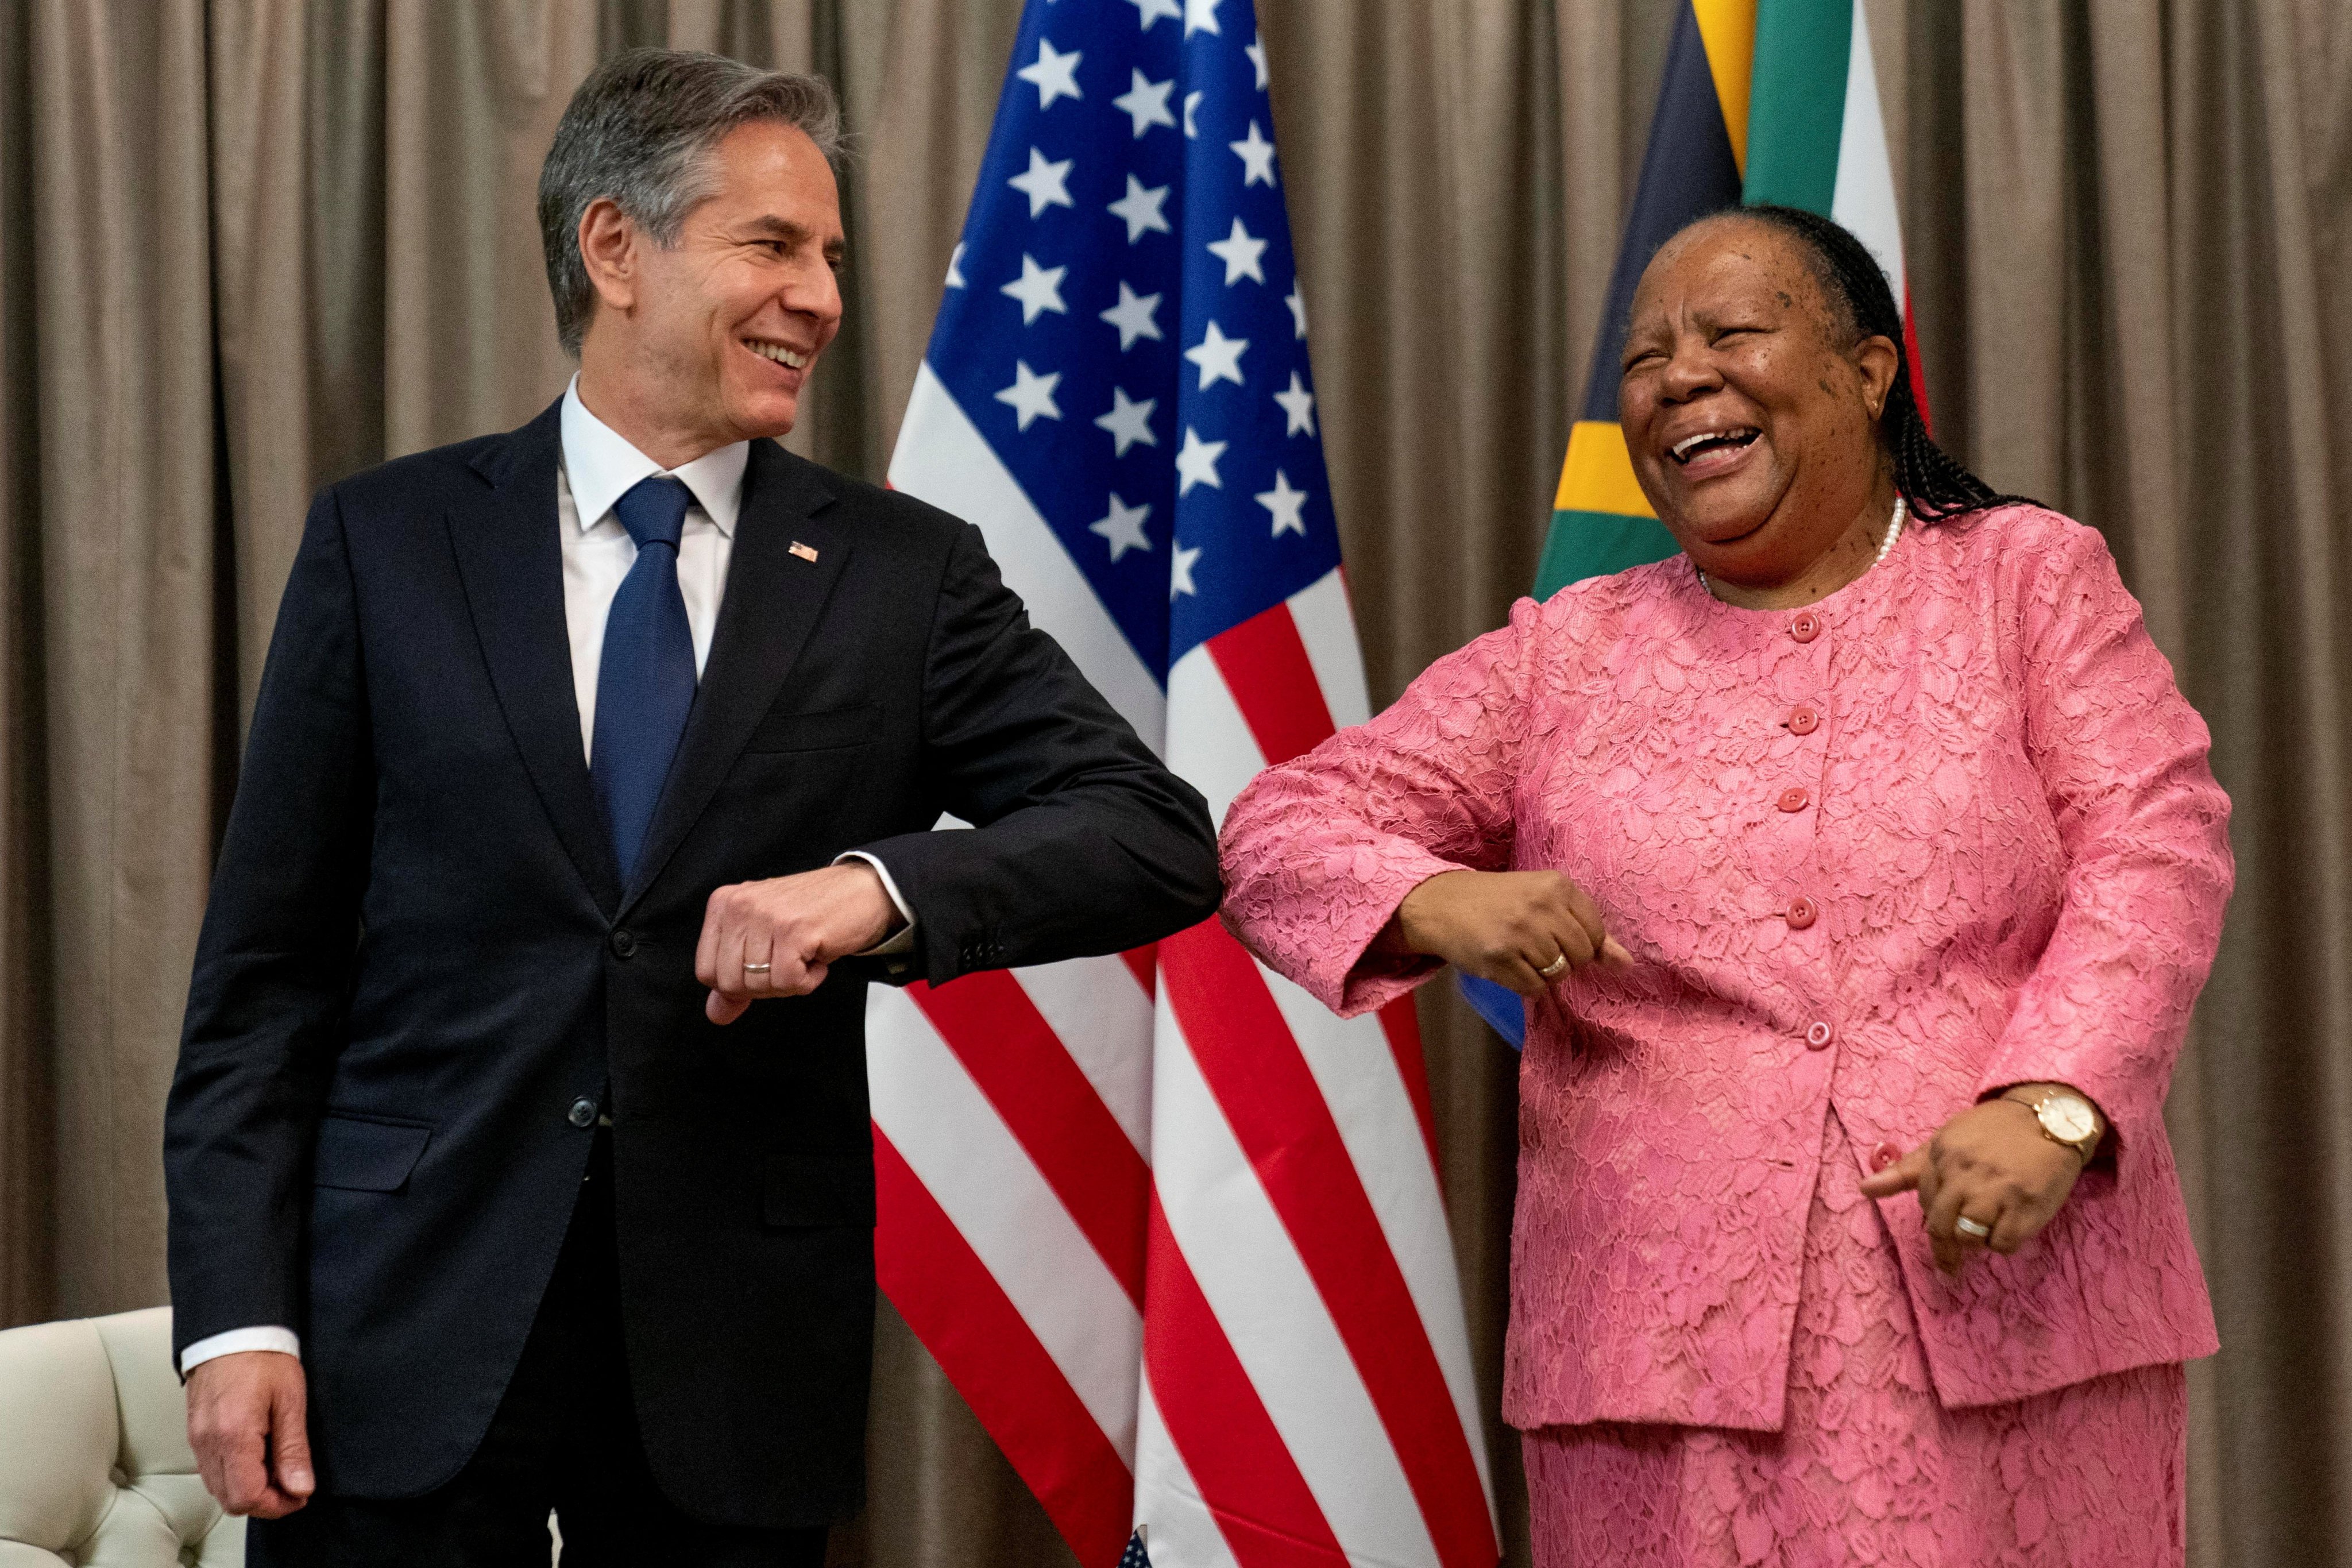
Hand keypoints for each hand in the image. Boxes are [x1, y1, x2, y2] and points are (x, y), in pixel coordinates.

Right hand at [186, 1350, 311, 1517]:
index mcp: (233, 1436)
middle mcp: (208, 1443)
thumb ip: (293, 1449)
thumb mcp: (291, 1401)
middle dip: (264, 1502)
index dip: (277, 1505)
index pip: (247, 1497)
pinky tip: (257, 1457)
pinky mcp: (195, 1433)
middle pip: (230, 1500)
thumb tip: (300, 1488)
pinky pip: (211, 1470)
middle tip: (292, 1485)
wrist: (231, 1331)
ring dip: (248, 1490)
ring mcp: (197, 1440)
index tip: (300, 1495)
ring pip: (218, 1488)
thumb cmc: (264, 1358)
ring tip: (278, 1469)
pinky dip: (234, 1475)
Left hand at [696, 861, 900, 1023]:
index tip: (766, 966)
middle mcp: (739, 906)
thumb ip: (736, 976)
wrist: (863, 891)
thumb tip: (716, 1013)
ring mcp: (766, 916)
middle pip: (730, 984)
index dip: (739, 984)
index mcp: (724, 905)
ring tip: (805, 953)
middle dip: (765, 986)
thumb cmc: (814, 914)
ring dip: (790, 981)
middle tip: (789, 961)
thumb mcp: (763, 941)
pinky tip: (817, 955)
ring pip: (759, 985)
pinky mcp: (794, 929)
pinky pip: (788, 982)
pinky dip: (809, 980)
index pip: (706, 972)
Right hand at [1390, 869, 1630, 994]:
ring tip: (1519, 953)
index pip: (1595, 933)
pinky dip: (1524, 984)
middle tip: (1534, 945)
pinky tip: (1507, 965)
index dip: (1580, 943)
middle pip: (1580, 957)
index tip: (1556, 934)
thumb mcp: (1544, 901)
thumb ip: (1589, 930)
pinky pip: (1534, 988)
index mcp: (1557, 885)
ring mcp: (1520, 933)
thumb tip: (1627, 964)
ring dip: (1542, 973)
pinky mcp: (1500, 958)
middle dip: (1563, 960)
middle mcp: (1541, 906)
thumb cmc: (1499, 902)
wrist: (1441, 904)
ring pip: (1558, 975)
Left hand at [1858, 1095, 2088, 1273]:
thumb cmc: (1993, 1131)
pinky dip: (2003, 1243)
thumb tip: (1864, 1189)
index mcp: (1943, 1156)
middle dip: (1944, 1249)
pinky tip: (2010, 1226)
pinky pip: (2003, 1243)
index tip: (1944, 1223)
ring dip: (1975, 1241)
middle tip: (1950, 1263)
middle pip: (1940, 1227)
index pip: (1924, 1201)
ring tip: (1986, 1229)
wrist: (2050, 1116)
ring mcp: (1997, 1190)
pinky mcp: (2027, 1206)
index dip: (1934, 1215)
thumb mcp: (1945, 1139)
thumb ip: (1906, 1168)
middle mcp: (1966, 1173)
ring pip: (1969, 1238)